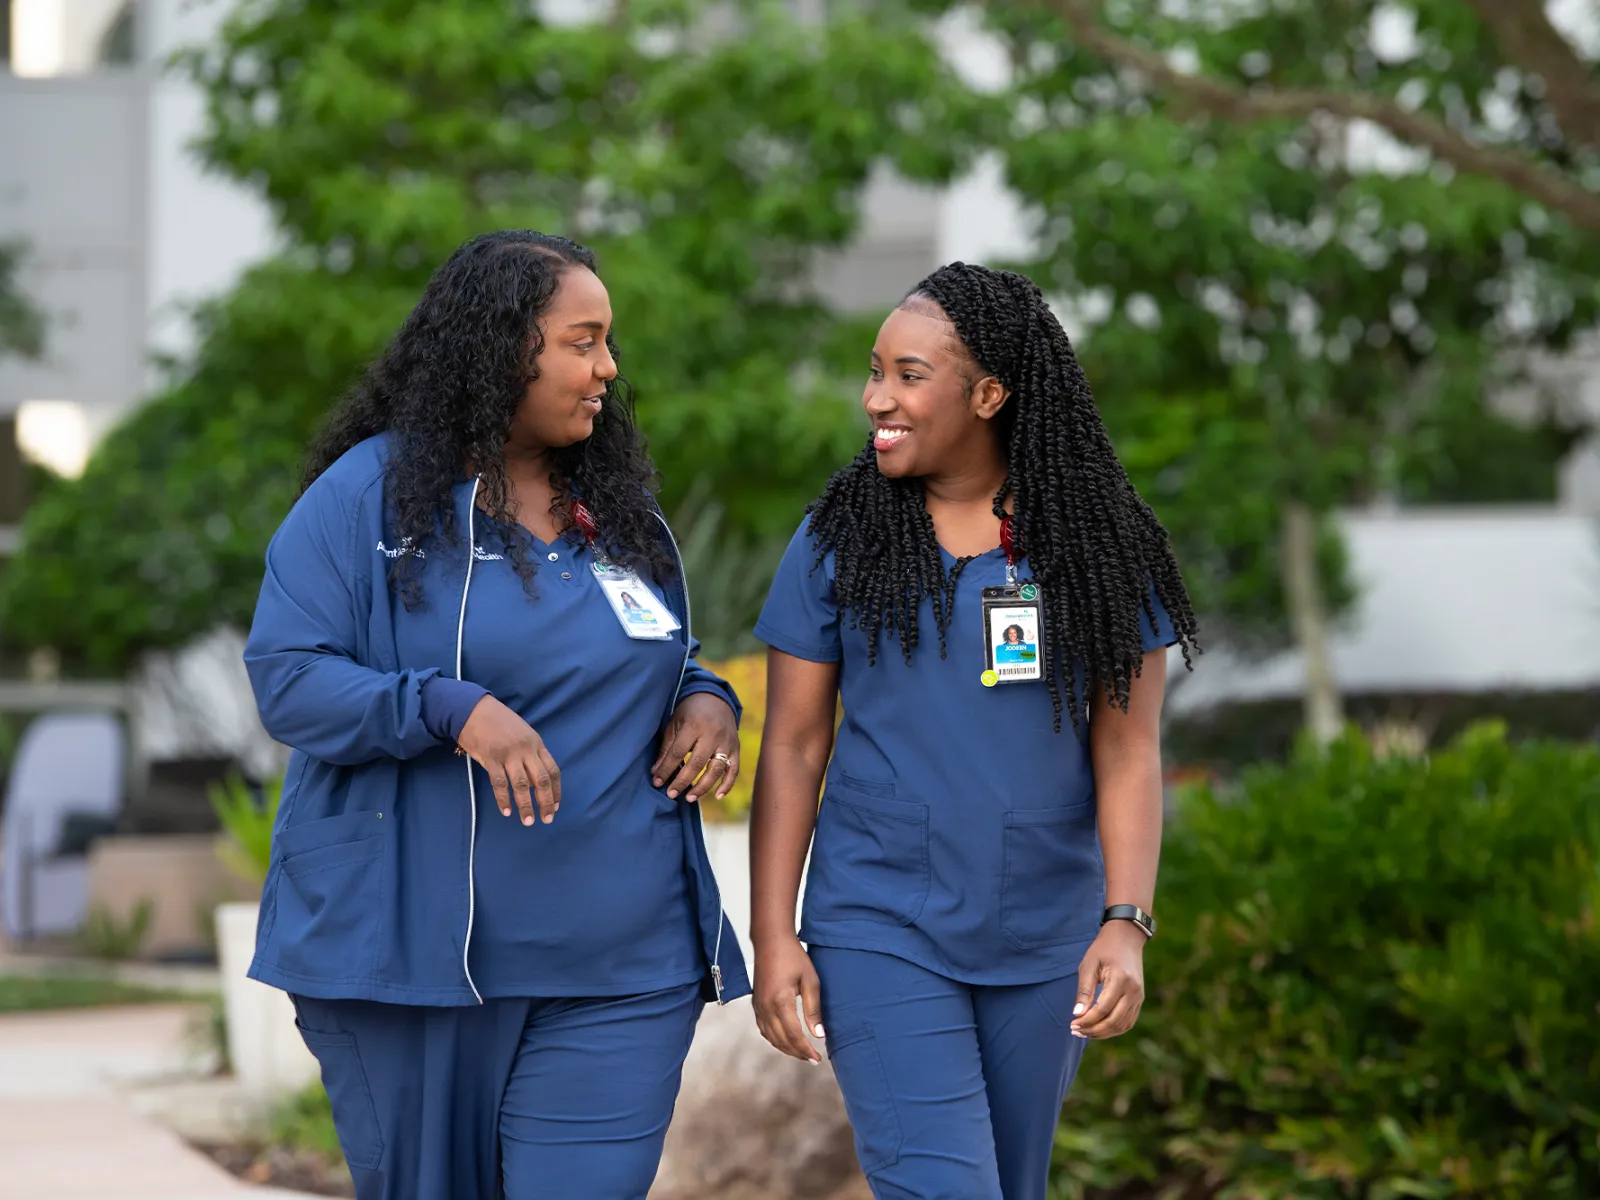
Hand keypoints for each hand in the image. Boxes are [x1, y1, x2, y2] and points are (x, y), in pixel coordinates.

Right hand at [456, 696, 560, 825]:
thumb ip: (530, 754)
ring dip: (526, 805)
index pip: (552, 770)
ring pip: (522, 784)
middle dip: (545, 802)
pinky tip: (506, 811)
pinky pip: (499, 783)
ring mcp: (508, 753)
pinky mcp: (491, 758)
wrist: (473, 709)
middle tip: (547, 819)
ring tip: (528, 821)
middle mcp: (526, 749)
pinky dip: (503, 799)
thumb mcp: (522, 733)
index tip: (555, 806)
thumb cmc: (498, 722)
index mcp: (536, 743)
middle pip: (541, 780)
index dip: (556, 790)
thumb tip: (534, 781)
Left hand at [652, 693, 739, 801]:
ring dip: (702, 787)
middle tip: (670, 794)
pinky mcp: (736, 748)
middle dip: (682, 781)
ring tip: (689, 798)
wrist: (716, 698)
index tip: (657, 782)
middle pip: (697, 763)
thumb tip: (656, 773)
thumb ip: (667, 748)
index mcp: (694, 725)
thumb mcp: (675, 723)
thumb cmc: (690, 712)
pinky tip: (717, 796)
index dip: (666, 769)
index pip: (678, 752)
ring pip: (716, 769)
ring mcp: (727, 742)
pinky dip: (727, 784)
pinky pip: (734, 769)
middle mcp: (712, 734)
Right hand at [753, 936, 823, 1063]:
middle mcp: (766, 1007)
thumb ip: (814, 1009)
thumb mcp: (810, 980)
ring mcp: (758, 1007)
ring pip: (771, 1038)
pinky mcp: (756, 1004)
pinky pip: (763, 1029)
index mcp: (780, 1002)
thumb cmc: (793, 957)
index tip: (817, 1058)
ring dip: (786, 1049)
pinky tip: (785, 1041)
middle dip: (797, 1053)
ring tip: (801, 1053)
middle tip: (813, 1060)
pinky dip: (774, 1040)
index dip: (806, 1050)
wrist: (771, 941)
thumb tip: (819, 1034)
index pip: (794, 1035)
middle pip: (781, 1040)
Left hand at [1070, 920, 1146, 1039]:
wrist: (1126, 938)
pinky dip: (1114, 1029)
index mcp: (1120, 980)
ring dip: (1103, 1033)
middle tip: (1075, 1031)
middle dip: (1093, 1030)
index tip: (1072, 1024)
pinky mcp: (1139, 1000)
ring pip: (1122, 1025)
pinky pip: (1128, 1022)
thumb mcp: (1089, 965)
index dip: (1087, 1020)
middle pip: (1113, 1021)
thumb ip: (1084, 991)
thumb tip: (1077, 1015)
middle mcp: (1133, 992)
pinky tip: (1098, 1028)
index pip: (1102, 1009)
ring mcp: (1139, 997)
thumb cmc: (1104, 949)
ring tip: (1084, 1032)